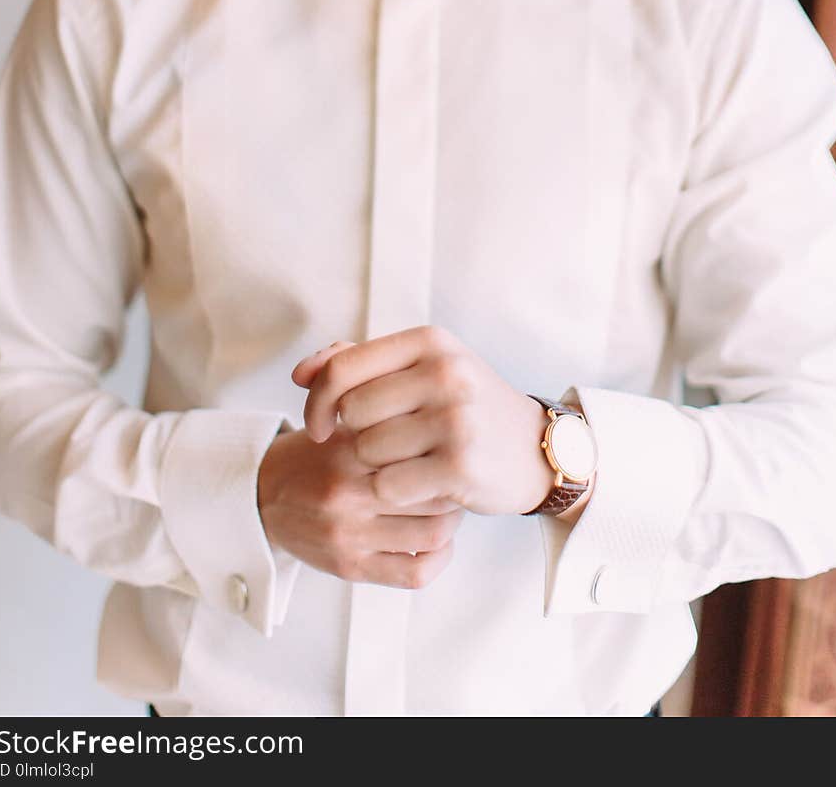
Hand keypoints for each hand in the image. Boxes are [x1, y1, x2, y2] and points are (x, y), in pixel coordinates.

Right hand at [256, 420, 463, 588]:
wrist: (261, 497)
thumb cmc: (311, 458)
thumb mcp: (337, 425)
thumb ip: (379, 414)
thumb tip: (438, 412)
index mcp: (346, 450)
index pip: (418, 448)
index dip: (444, 447)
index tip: (448, 446)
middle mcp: (347, 493)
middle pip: (433, 490)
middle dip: (453, 483)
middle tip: (454, 477)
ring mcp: (349, 534)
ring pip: (433, 532)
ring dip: (451, 520)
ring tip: (447, 507)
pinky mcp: (350, 567)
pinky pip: (414, 572)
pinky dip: (439, 558)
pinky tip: (438, 543)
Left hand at [291, 327, 554, 516]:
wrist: (534, 448)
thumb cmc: (463, 408)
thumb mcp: (421, 369)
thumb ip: (359, 363)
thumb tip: (301, 373)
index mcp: (429, 342)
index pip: (342, 367)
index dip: (317, 401)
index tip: (319, 428)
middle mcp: (445, 372)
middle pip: (350, 413)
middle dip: (356, 437)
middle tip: (387, 445)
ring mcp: (456, 418)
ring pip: (366, 451)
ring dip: (377, 468)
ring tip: (411, 462)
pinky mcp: (461, 465)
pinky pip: (388, 486)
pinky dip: (395, 493)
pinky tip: (421, 485)